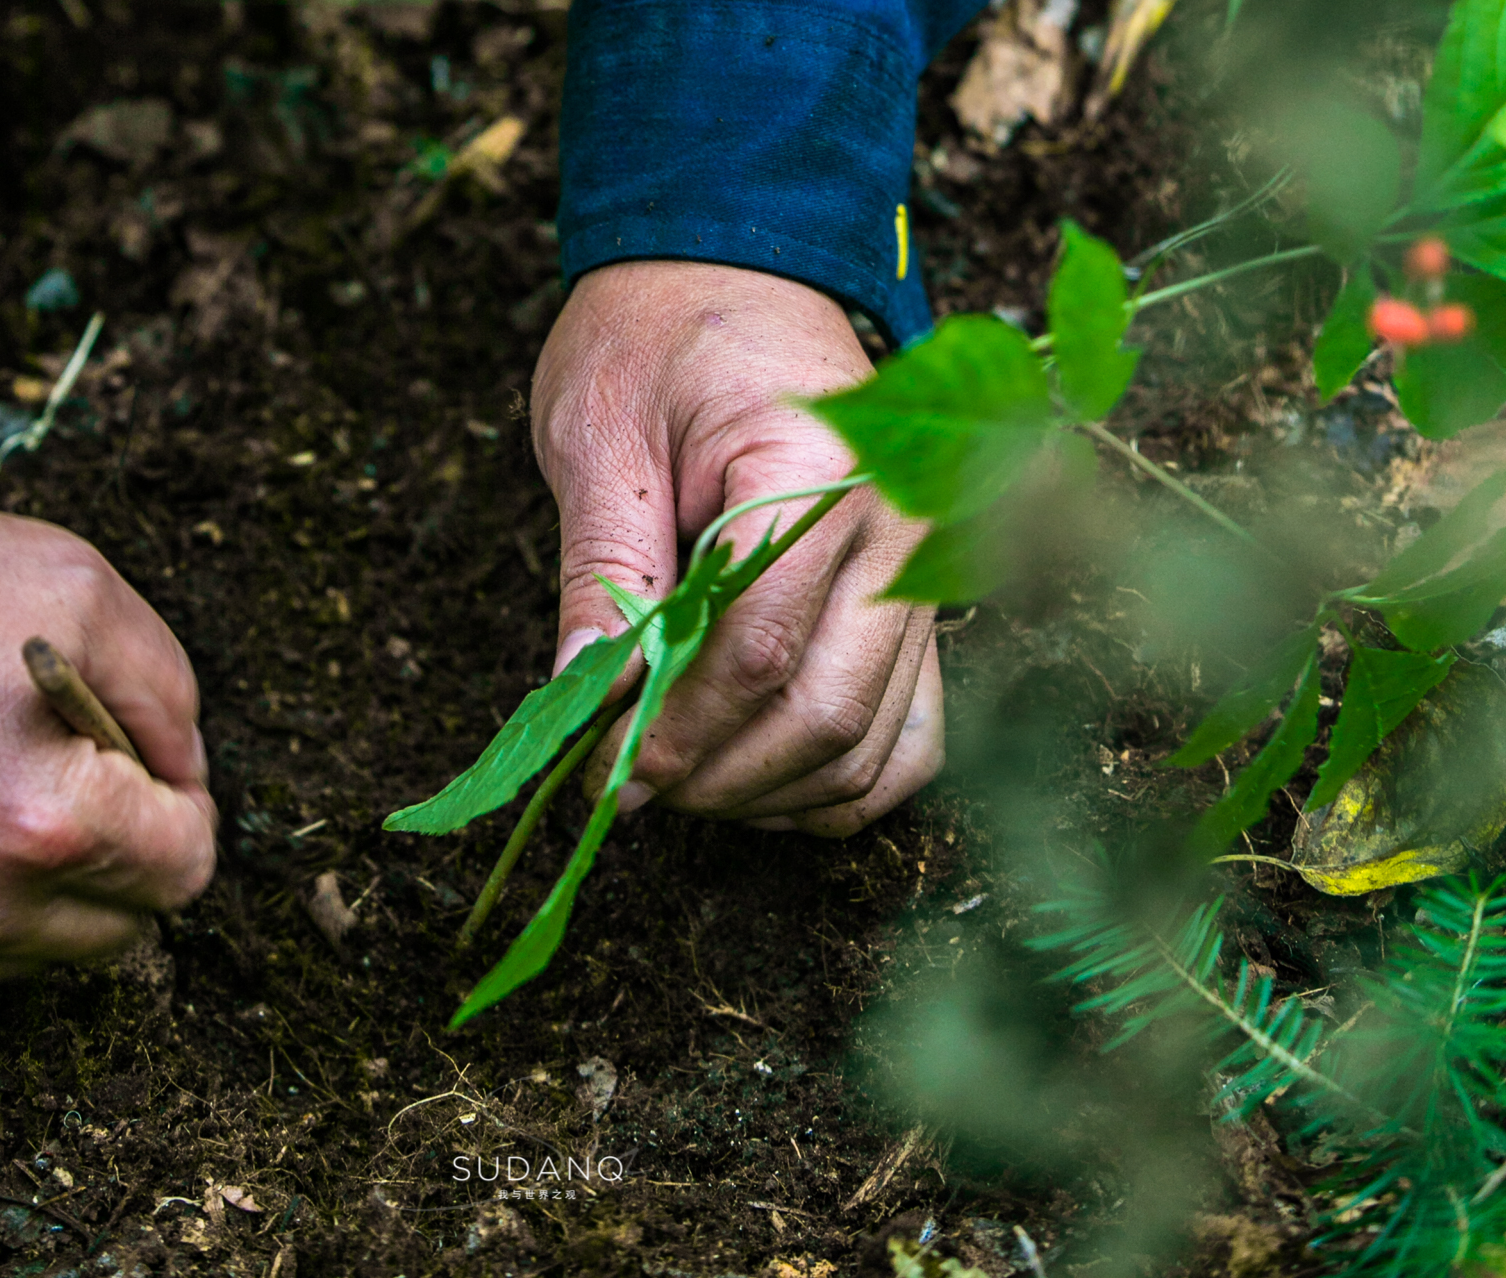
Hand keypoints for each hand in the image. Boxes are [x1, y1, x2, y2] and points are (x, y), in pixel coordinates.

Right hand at [0, 368, 214, 992]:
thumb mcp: (81, 592)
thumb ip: (170, 699)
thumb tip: (186, 779)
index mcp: (45, 826)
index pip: (187, 870)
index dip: (183, 805)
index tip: (144, 762)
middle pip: (130, 923)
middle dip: (128, 849)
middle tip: (73, 763)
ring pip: (54, 947)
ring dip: (59, 881)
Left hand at [530, 261, 942, 836]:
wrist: (736, 272)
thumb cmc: (659, 337)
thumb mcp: (599, 435)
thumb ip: (601, 573)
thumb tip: (579, 702)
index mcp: (819, 468)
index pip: (755, 651)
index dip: (673, 732)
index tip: (601, 775)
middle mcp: (899, 526)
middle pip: (822, 714)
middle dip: (714, 776)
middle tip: (628, 788)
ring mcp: (926, 570)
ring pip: (868, 743)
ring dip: (769, 794)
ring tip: (678, 783)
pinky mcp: (922, 603)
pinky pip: (909, 735)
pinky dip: (837, 783)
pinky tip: (757, 779)